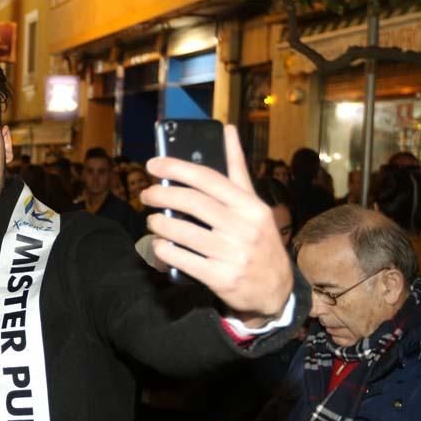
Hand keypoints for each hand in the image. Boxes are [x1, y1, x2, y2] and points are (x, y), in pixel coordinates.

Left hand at [141, 124, 292, 322]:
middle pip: (192, 203)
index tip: (152, 164)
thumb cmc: (259, 240)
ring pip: (182, 232)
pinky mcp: (221, 278)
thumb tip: (227, 129)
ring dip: (159, 224)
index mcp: (250, 206)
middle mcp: (243, 228)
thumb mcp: (254, 205)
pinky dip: (164, 250)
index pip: (208, 179)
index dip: (176, 168)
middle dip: (161, 195)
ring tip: (152, 220)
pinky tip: (159, 245)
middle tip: (146, 194)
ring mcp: (233, 254)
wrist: (275, 290)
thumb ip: (237, 169)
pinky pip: (182, 259)